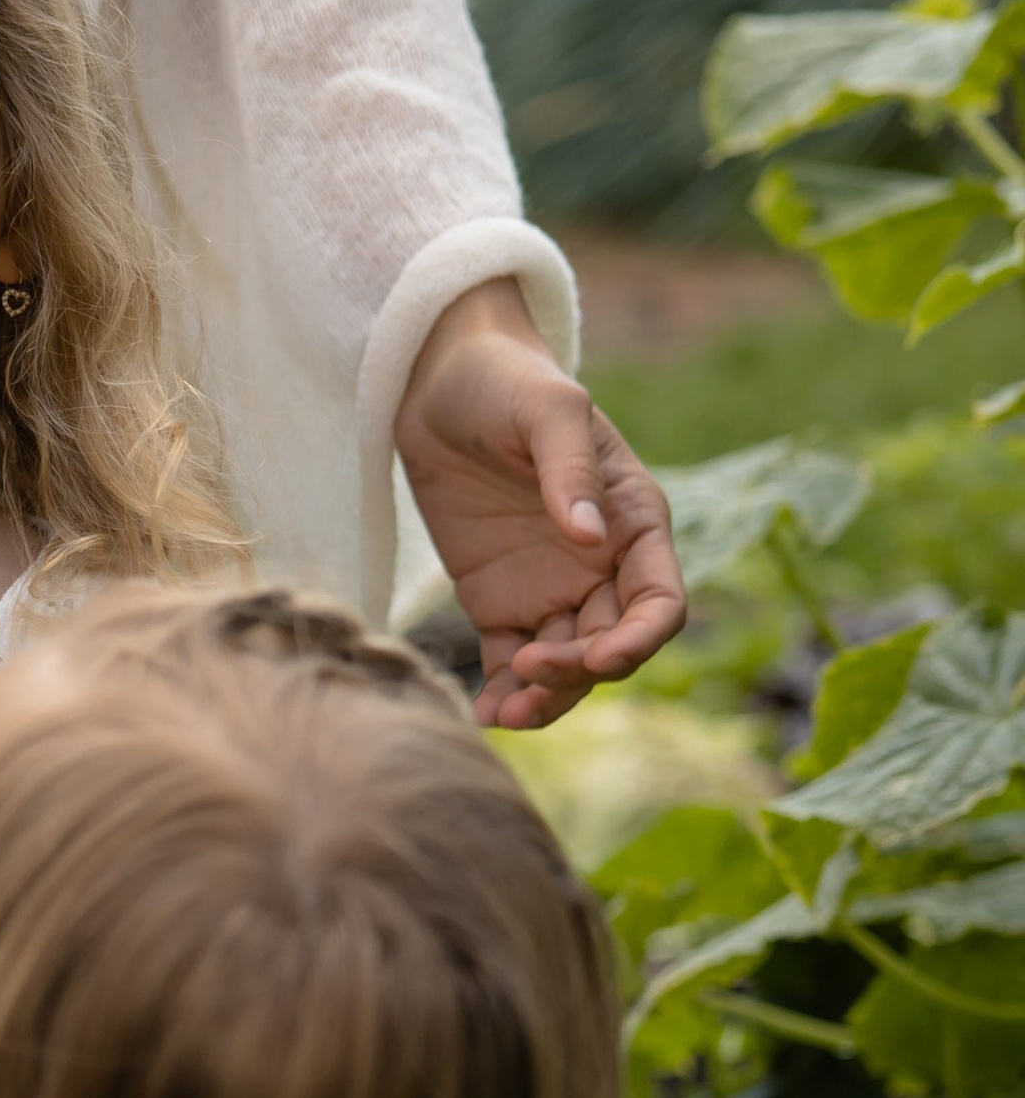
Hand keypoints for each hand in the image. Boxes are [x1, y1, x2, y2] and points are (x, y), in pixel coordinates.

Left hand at [394, 281, 685, 731]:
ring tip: (504, 716)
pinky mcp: (500, 602)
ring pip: (566, 667)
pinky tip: (485, 715)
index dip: (638, 642)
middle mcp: (602, 565)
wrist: (438, 380)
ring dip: (544, 699)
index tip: (596, 658)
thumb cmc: (508, 382)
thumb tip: (588, 537)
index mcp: (634, 522)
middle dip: (579, 673)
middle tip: (527, 670)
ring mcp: (551, 588)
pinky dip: (505, 694)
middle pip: (610, 645)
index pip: (660, 604)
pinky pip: (511, 663)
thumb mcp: (547, 410)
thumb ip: (569, 469)